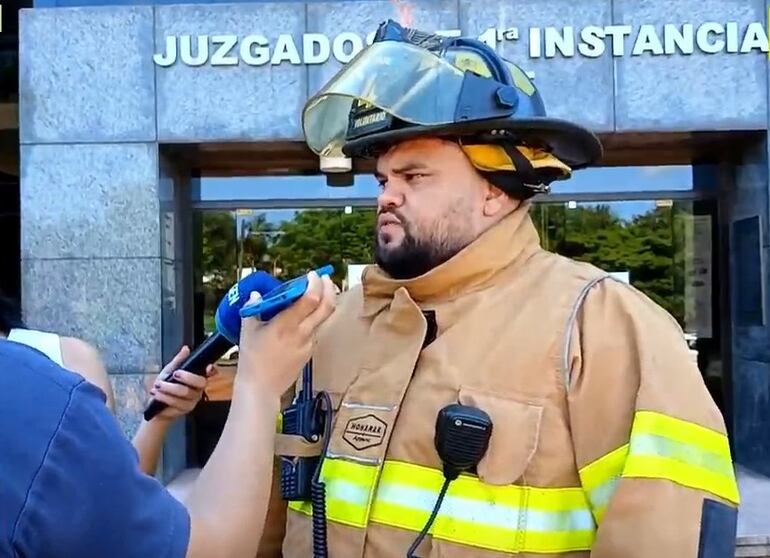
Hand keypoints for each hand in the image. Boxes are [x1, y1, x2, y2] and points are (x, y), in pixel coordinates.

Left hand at [148, 345, 217, 421]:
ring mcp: (192, 401)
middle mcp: (198, 390)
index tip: (208, 367)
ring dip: (169, 388)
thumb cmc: (165, 387)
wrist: (155, 405)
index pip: (210, 374)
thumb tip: (186, 348)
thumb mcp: (169, 371)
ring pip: (185, 393)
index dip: (212, 371)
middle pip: (200, 383)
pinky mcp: (184, 410)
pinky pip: (176, 404)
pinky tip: (156, 394)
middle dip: (187, 377)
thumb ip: (178, 360)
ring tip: (157, 385)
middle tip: (174, 374)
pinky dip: (164, 397)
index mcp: (197, 379)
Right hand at [237, 271, 335, 398]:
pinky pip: (315, 332)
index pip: (310, 299)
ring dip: (322, 304)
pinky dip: (313, 320)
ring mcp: (309, 344)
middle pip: (327, 307)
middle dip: (329, 289)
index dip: (315, 284)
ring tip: (313, 295)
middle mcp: (302, 333)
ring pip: (323, 319)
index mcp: (286, 325)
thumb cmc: (252, 360)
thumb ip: (253, 310)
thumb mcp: (248, 331)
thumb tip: (255, 296)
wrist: (261, 388)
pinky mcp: (309, 353)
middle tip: (325, 278)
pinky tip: (303, 319)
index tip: (312, 275)